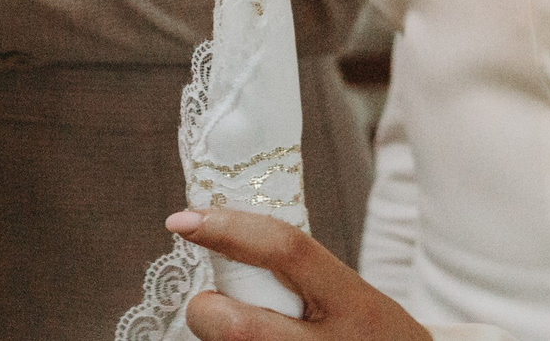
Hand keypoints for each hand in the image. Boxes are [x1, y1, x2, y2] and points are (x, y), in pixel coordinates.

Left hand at [168, 210, 430, 340]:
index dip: (227, 228)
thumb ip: (296, 271)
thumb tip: (219, 236)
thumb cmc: (368, 333)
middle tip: (211, 304)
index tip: (181, 220)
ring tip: (254, 331)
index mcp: (354, 302)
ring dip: (219, 338)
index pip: (285, 250)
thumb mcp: (351, 295)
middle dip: (205, 311)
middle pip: (236, 327)